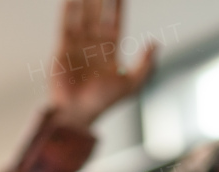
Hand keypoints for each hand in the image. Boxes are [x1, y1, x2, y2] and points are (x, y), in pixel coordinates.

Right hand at [48, 0, 156, 129]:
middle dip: (101, 0)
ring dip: (85, 2)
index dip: (117, 7)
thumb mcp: (131, 84)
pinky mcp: (62, 49)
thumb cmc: (104, 102)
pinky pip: (65, 25)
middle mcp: (93, 47)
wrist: (78, 112)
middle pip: (98, 16)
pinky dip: (68, 12)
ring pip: (82, 17)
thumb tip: (155, 43)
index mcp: (110, 52)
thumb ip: (146, 65)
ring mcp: (77, 47)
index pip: (114, 23)